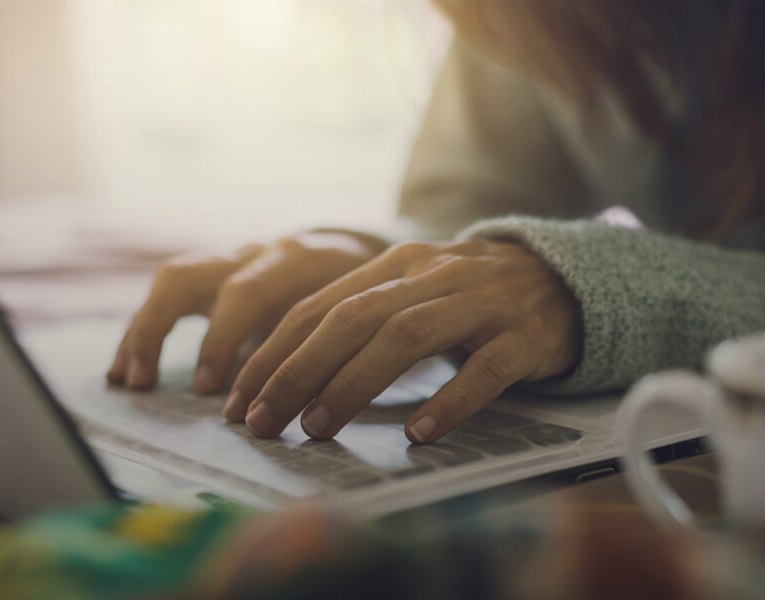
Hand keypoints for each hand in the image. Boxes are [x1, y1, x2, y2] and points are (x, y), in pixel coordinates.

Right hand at [106, 231, 385, 392]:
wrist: (361, 250)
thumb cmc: (364, 294)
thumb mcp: (362, 315)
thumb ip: (335, 346)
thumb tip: (307, 404)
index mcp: (298, 260)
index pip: (247, 292)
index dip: (222, 339)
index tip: (206, 389)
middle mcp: (257, 253)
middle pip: (190, 276)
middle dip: (158, 329)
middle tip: (141, 384)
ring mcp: (234, 257)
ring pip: (175, 279)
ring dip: (143, 330)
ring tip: (125, 379)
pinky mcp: (222, 270)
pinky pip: (174, 293)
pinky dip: (149, 328)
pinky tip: (131, 366)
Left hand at [228, 239, 581, 442]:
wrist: (561, 277)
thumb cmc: (470, 296)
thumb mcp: (412, 291)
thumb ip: (361, 317)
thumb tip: (290, 370)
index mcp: (395, 265)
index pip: (319, 306)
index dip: (274, 353)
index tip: (239, 400)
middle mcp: (432, 276)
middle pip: (351, 319)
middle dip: (297, 371)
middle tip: (261, 422)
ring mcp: (481, 303)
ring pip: (406, 337)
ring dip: (355, 383)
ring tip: (317, 427)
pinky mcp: (524, 336)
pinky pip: (485, 370)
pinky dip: (450, 401)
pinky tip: (421, 435)